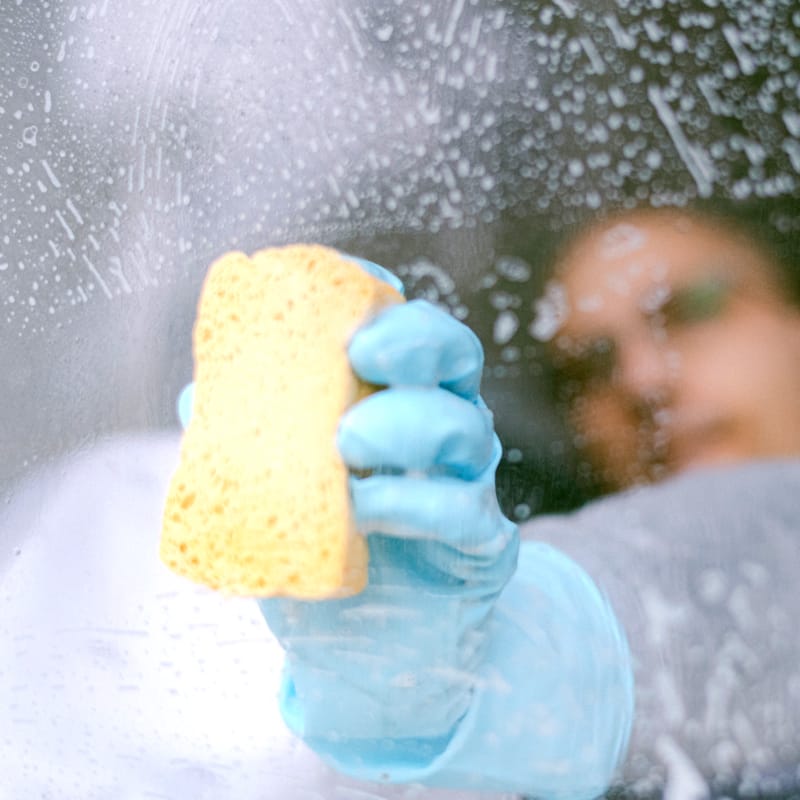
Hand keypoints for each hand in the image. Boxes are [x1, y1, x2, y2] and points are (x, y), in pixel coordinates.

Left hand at [258, 285, 517, 762]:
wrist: (363, 649)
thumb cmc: (319, 550)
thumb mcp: (274, 487)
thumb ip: (245, 440)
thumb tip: (196, 396)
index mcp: (395, 397)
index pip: (402, 327)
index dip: (377, 299)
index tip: (337, 290)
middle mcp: (439, 425)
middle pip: (453, 354)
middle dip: (414, 339)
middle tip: (362, 352)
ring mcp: (464, 481)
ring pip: (464, 425)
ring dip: (407, 423)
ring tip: (347, 443)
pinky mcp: (480, 543)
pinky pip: (463, 510)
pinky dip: (414, 502)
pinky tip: (366, 511)